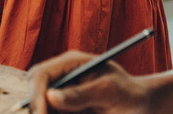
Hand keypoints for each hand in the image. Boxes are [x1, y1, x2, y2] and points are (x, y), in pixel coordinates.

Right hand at [25, 51, 150, 113]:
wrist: (138, 107)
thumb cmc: (129, 94)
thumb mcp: (111, 91)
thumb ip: (83, 93)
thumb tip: (51, 96)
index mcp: (71, 63)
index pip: (40, 74)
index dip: (35, 95)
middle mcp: (61, 78)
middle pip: (34, 94)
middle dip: (39, 111)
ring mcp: (61, 96)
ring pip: (42, 110)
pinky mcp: (64, 110)